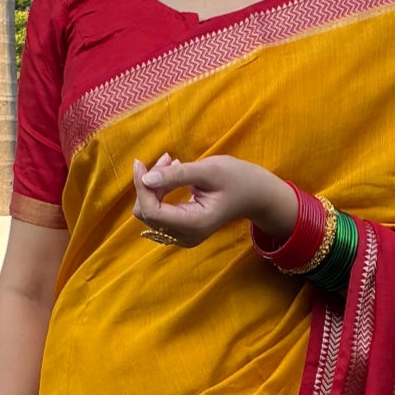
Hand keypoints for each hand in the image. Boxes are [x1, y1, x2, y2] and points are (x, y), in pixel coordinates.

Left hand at [132, 153, 297, 248]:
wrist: (254, 194)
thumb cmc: (237, 179)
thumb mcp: (209, 170)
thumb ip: (177, 175)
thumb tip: (147, 178)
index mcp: (194, 224)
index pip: (153, 211)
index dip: (142, 188)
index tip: (140, 163)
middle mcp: (185, 236)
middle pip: (147, 213)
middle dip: (149, 184)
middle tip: (167, 158)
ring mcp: (182, 236)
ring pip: (150, 212)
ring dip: (154, 185)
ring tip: (171, 162)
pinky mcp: (180, 230)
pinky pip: (158, 212)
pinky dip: (159, 191)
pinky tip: (172, 172)